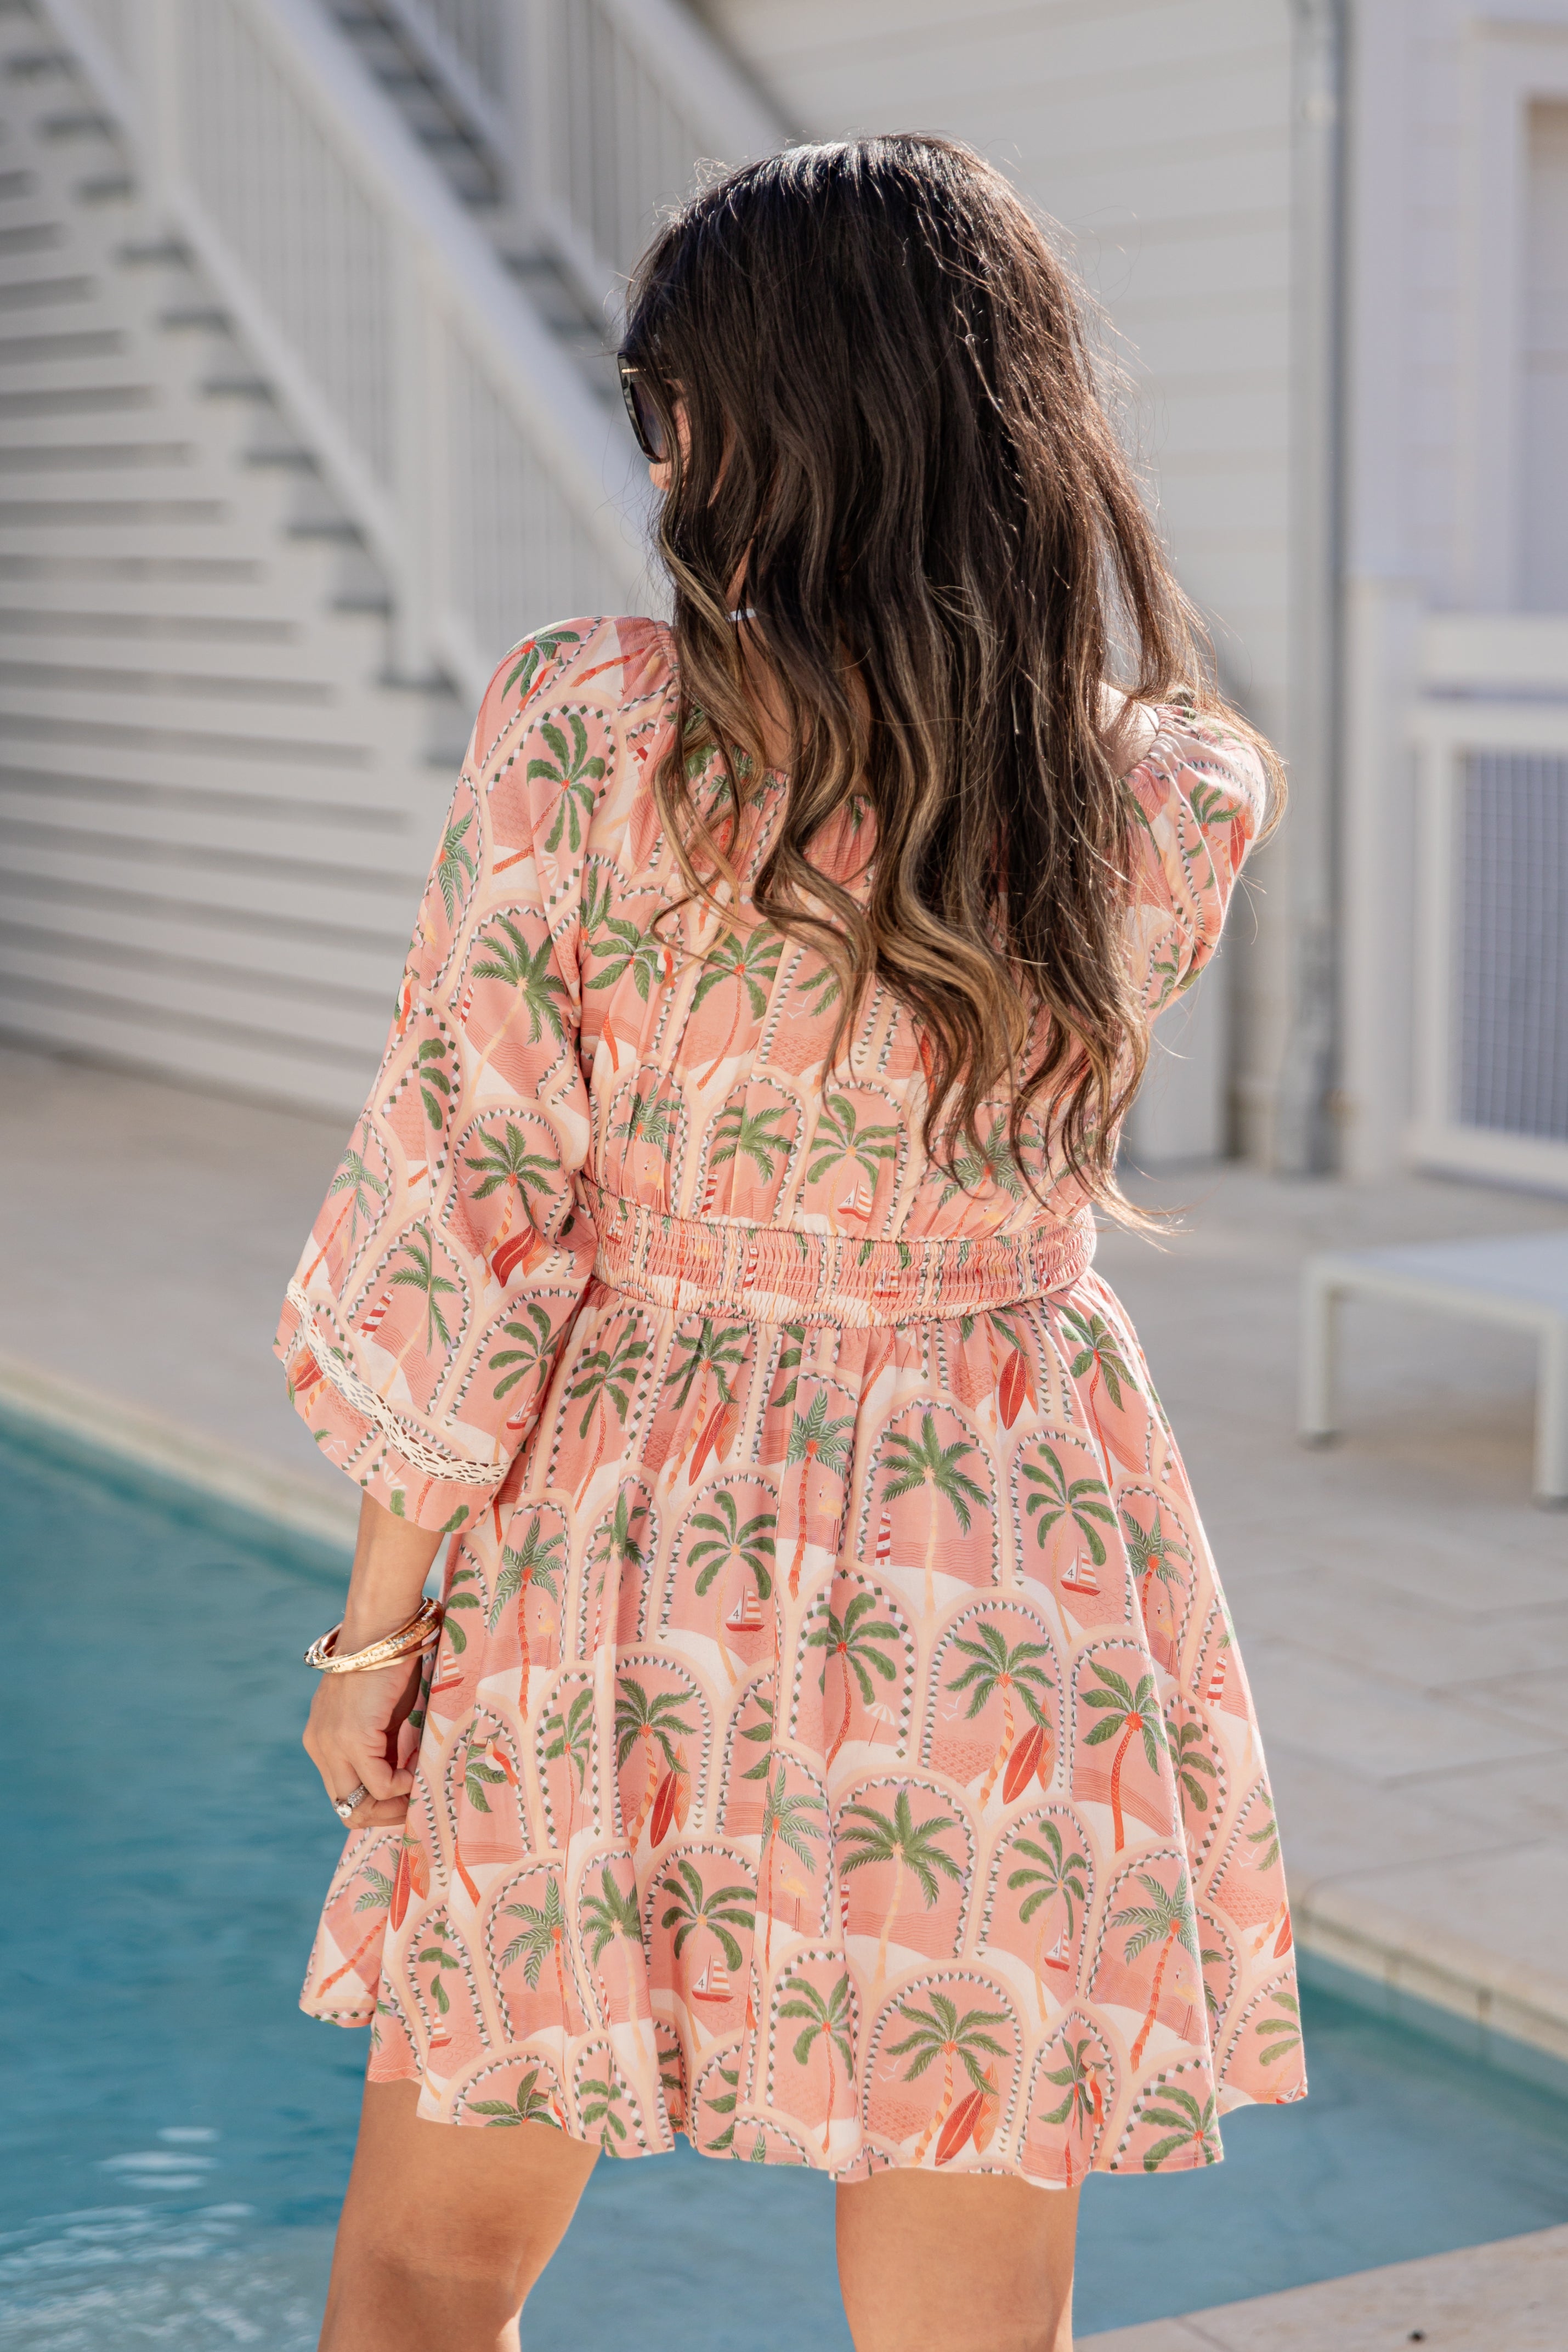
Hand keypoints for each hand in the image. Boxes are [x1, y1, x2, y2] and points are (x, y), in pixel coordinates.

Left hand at [304, 1644, 422, 1828]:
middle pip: (346, 1809)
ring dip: (394, 1804)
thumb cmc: (387, 1665)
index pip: (342, 1795)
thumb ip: (380, 1748)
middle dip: (385, 1814)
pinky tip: (415, 1765)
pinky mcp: (352, 1737)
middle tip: (415, 1800)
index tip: (406, 1795)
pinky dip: (402, 1784)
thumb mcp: (379, 1717)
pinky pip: (379, 1784)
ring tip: (417, 1785)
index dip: (376, 1805)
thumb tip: (398, 1781)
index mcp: (321, 1740)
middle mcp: (319, 1746)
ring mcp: (331, 1743)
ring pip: (358, 1805)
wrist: (382, 1628)